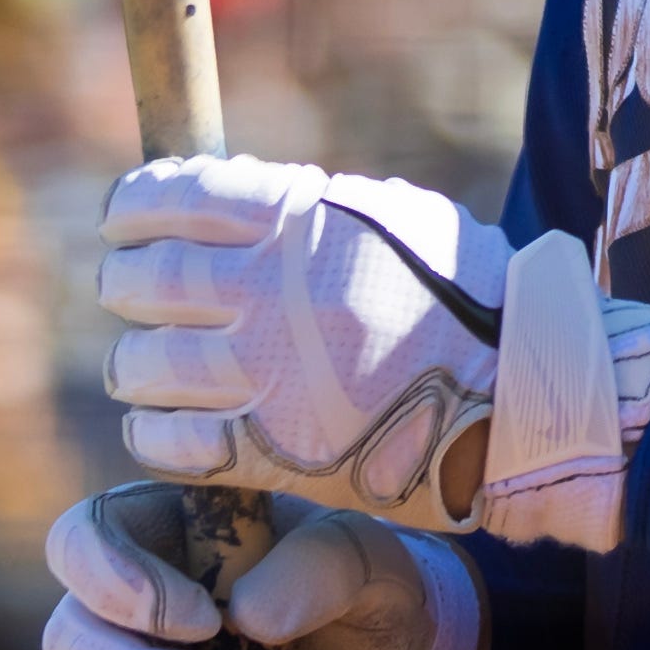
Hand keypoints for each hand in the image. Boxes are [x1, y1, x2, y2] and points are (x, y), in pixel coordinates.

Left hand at [96, 155, 507, 530]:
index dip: (130, 209)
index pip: (171, 197)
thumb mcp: (390, 217)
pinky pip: (166, 441)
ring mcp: (268, 376)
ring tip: (151, 364)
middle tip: (133, 292)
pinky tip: (170, 422)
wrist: (525, 392)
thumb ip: (304, 209)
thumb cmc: (466, 294)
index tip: (124, 220)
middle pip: (143, 281)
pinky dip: (154, 430)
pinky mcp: (272, 452)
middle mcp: (271, 292)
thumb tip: (221, 201)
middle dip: (125, 284)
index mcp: (300, 221)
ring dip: (136, 363)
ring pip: (141, 364)